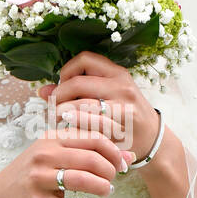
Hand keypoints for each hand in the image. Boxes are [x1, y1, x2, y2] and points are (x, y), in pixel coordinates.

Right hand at [0, 117, 135, 197]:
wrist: (0, 197)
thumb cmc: (35, 173)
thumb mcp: (58, 156)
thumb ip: (91, 152)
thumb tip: (130, 156)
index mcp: (51, 139)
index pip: (93, 138)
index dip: (114, 151)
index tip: (122, 164)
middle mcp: (44, 155)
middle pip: (90, 159)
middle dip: (109, 170)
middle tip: (113, 179)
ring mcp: (39, 179)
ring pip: (82, 181)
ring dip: (103, 188)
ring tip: (107, 191)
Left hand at [39, 51, 159, 162]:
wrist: (153, 138)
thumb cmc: (125, 115)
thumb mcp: (108, 95)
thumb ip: (78, 90)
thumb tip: (43, 91)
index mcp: (117, 73)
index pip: (84, 59)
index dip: (67, 70)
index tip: (62, 85)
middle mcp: (121, 85)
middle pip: (78, 83)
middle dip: (59, 95)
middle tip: (53, 107)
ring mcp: (123, 106)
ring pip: (81, 104)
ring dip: (62, 112)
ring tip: (57, 119)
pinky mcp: (121, 126)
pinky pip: (90, 124)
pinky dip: (75, 126)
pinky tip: (71, 130)